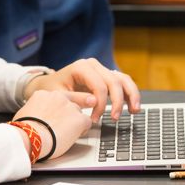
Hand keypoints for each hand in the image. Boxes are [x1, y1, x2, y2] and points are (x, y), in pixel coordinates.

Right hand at [13, 90, 91, 159]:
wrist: (31, 137)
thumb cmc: (24, 131)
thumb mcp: (24, 114)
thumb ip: (34, 111)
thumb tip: (33, 117)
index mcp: (43, 95)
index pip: (56, 98)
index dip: (57, 108)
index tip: (56, 115)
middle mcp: (58, 97)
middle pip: (70, 102)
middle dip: (68, 113)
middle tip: (65, 124)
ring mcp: (70, 107)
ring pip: (79, 112)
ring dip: (75, 121)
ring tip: (67, 133)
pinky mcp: (79, 119)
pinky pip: (87, 122)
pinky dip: (83, 130)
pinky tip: (75, 135)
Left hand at [23, 58, 140, 121]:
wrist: (50, 85)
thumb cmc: (53, 89)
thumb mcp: (59, 95)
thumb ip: (76, 99)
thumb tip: (93, 103)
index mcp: (81, 67)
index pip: (99, 85)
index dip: (101, 104)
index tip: (95, 119)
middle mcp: (93, 65)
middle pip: (113, 81)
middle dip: (117, 102)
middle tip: (114, 118)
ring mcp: (101, 69)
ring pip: (122, 79)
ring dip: (131, 95)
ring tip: (134, 111)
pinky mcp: (106, 77)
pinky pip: (122, 82)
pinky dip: (130, 93)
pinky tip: (133, 106)